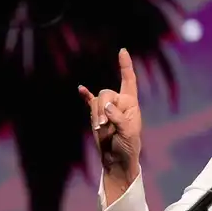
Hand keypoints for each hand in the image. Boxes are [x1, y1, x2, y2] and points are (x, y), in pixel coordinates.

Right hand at [78, 49, 141, 176]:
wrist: (117, 159)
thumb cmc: (128, 146)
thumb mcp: (128, 133)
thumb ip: (118, 118)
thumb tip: (106, 107)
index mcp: (131, 103)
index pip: (129, 80)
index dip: (125, 66)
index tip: (122, 51)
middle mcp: (119, 102)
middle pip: (106, 93)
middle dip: (103, 108)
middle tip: (104, 126)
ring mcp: (106, 108)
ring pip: (96, 100)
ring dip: (96, 114)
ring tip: (102, 129)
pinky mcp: (96, 115)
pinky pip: (89, 102)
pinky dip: (85, 96)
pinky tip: (80, 89)